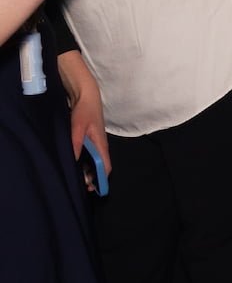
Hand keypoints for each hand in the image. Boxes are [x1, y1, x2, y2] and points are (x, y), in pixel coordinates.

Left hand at [56, 50, 107, 192]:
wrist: (86, 94)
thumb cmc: (85, 110)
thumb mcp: (78, 126)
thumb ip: (76, 142)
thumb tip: (73, 159)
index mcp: (101, 144)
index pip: (106, 166)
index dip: (101, 178)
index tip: (93, 188)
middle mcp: (100, 145)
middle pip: (100, 166)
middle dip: (94, 177)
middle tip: (83, 187)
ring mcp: (95, 142)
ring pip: (94, 161)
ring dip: (88, 171)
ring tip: (79, 179)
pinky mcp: (89, 139)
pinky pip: (89, 155)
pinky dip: (84, 163)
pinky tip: (76, 165)